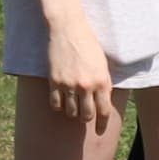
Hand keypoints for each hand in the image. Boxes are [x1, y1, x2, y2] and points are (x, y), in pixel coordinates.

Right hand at [40, 7, 119, 132]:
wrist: (68, 28)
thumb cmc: (88, 43)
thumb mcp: (103, 63)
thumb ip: (103, 83)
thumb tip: (102, 102)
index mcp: (102, 81)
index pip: (104, 111)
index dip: (101, 124)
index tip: (99, 131)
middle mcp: (87, 85)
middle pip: (87, 115)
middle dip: (86, 118)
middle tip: (84, 117)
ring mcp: (70, 84)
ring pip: (71, 112)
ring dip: (72, 113)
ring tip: (73, 107)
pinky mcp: (54, 81)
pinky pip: (56, 104)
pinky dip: (58, 107)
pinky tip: (60, 102)